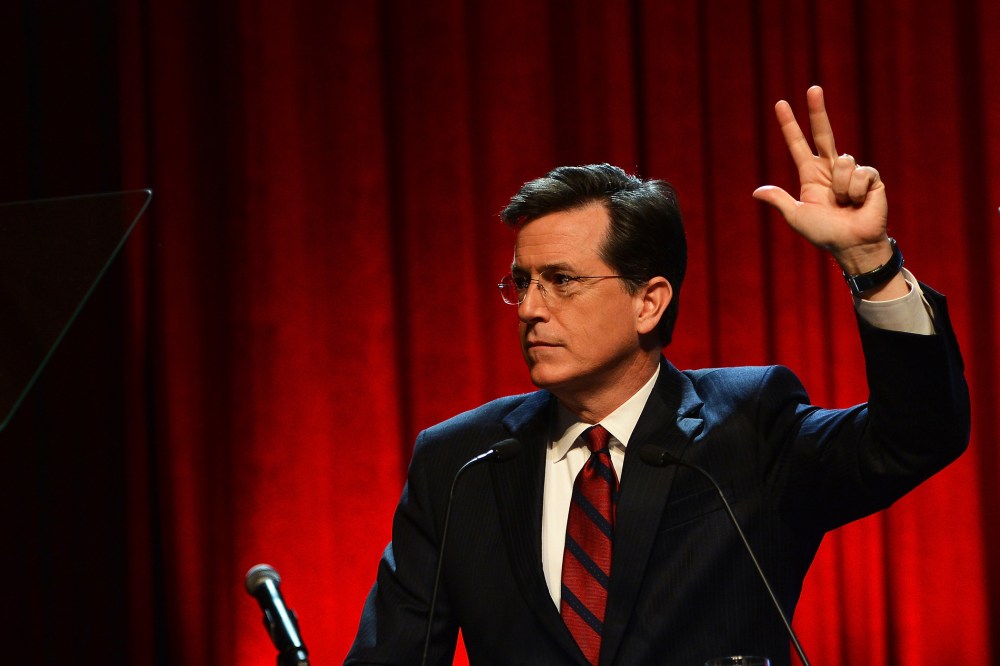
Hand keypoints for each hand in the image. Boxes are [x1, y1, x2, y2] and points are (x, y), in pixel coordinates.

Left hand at [753, 86, 893, 276]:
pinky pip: (859, 174)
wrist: (852, 244)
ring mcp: (851, 171)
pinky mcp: (871, 177)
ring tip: (845, 205)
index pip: (798, 145)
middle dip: (817, 110)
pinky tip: (860, 203)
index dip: (789, 126)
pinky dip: (856, 192)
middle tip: (813, 88)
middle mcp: (830, 169)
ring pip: (842, 162)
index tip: (780, 104)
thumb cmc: (825, 233)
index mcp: (810, 175)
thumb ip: (780, 201)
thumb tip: (756, 192)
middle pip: (823, 133)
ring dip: (841, 188)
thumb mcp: (797, 216)